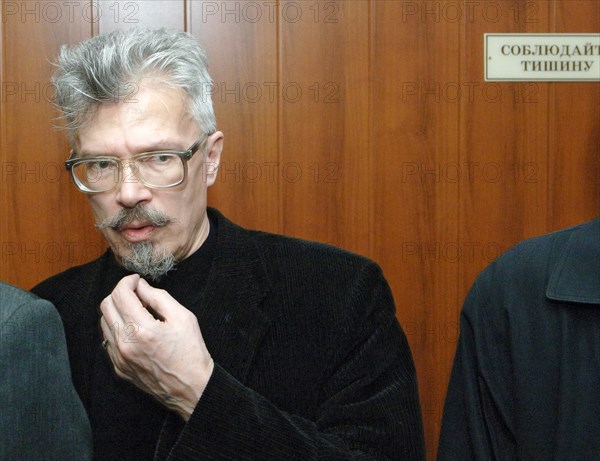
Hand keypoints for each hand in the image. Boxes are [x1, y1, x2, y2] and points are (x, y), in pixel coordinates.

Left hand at [99, 274, 213, 420]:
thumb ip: (159, 297)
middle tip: (137, 293)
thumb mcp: (183, 317)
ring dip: (117, 311)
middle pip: (106, 306)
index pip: (120, 294)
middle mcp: (125, 344)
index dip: (128, 281)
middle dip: (119, 293)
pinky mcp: (119, 368)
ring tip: (137, 312)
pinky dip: (117, 328)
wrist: (191, 387)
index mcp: (142, 330)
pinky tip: (135, 329)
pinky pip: (108, 340)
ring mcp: (119, 358)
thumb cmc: (191, 352)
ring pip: (103, 322)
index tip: (138, 280)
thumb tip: (141, 286)